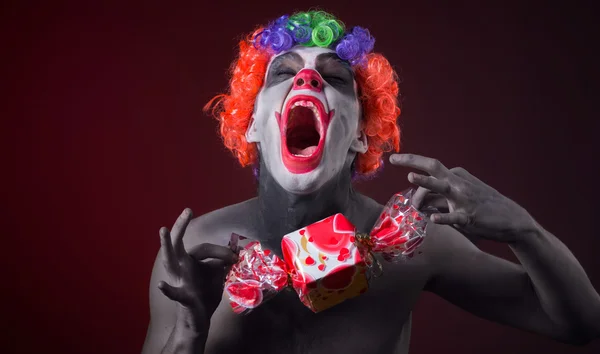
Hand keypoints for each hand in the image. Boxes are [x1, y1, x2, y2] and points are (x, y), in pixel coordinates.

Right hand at [158, 209, 237, 331]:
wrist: (198, 321)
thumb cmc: (205, 294)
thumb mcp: (216, 275)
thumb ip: (222, 262)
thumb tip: (235, 249)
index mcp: (189, 262)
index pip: (203, 248)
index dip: (221, 252)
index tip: (235, 258)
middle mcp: (180, 268)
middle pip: (177, 243)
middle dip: (180, 226)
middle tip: (187, 210)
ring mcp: (179, 281)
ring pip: (169, 261)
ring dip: (166, 245)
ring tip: (162, 230)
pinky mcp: (183, 298)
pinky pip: (174, 293)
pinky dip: (168, 289)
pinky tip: (162, 285)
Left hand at [389, 153, 536, 242]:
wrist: (513, 220)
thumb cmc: (483, 206)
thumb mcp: (462, 195)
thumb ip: (439, 197)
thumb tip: (418, 203)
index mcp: (456, 176)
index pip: (430, 168)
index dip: (411, 162)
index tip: (395, 159)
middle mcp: (458, 183)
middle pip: (433, 167)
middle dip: (412, 161)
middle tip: (394, 159)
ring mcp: (464, 199)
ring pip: (442, 187)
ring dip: (426, 183)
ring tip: (411, 177)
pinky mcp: (470, 216)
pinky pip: (454, 216)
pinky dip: (443, 217)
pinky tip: (434, 219)